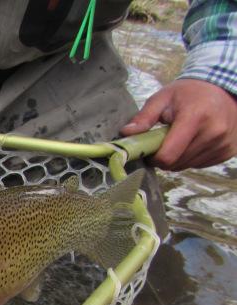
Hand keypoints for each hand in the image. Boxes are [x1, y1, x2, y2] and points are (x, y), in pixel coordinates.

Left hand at [120, 79, 236, 169]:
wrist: (224, 89)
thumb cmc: (189, 93)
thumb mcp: (163, 98)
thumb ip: (144, 117)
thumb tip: (126, 133)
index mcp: (195, 118)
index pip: (168, 156)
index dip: (153, 157)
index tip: (149, 150)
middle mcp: (213, 133)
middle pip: (175, 163)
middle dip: (163, 157)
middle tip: (162, 142)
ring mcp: (222, 144)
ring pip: (186, 166)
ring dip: (176, 159)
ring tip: (178, 140)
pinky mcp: (227, 152)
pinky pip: (198, 165)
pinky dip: (190, 158)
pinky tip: (192, 142)